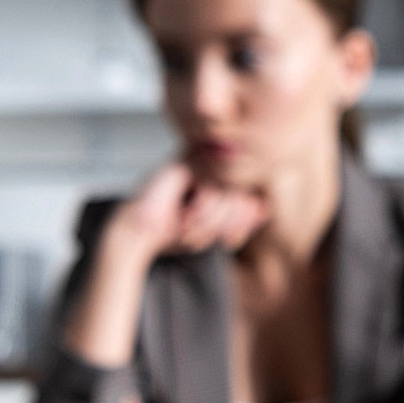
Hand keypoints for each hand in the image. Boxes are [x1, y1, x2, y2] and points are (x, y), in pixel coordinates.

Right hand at [108, 162, 268, 262]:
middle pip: (244, 192)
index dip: (246, 219)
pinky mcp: (183, 163)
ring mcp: (198, 161)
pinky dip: (201, 212)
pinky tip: (185, 220)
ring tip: (194, 232)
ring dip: (214, 222)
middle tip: (216, 240)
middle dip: (231, 223)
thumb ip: (239, 218)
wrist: (139, 233)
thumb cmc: (175, 231)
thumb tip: (264, 209)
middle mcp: (212, 165)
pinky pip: (211, 187)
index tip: (231, 241)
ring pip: (230, 191)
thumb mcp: (215, 228)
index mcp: (220, 178)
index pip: (252, 193)